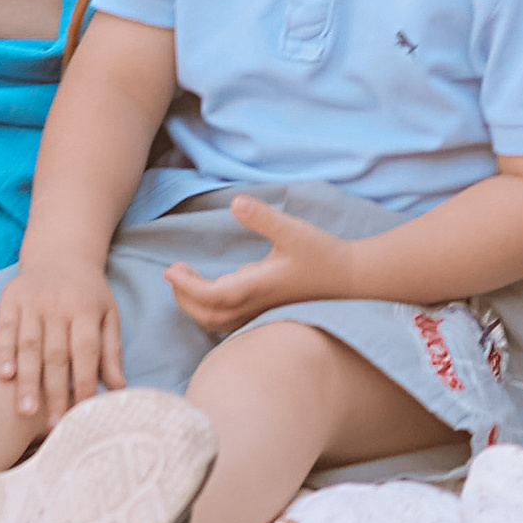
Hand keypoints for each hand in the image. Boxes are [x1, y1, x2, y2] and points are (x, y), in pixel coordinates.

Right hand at [0, 253, 123, 425]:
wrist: (60, 252)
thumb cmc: (88, 293)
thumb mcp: (108, 315)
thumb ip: (112, 351)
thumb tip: (119, 388)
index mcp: (86, 310)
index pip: (86, 351)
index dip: (84, 382)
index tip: (82, 412)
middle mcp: (59, 305)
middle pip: (56, 353)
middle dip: (54, 391)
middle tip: (53, 424)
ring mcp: (32, 301)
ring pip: (29, 345)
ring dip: (27, 379)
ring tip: (25, 409)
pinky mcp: (10, 298)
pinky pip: (5, 328)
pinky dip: (3, 352)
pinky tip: (3, 376)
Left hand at [164, 193, 360, 329]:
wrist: (353, 279)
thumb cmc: (324, 255)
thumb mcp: (293, 230)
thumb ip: (263, 217)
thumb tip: (235, 202)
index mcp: (258, 287)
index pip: (212, 296)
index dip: (186, 287)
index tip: (169, 271)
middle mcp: (257, 304)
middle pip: (209, 315)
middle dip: (185, 298)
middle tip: (174, 272)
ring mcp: (263, 310)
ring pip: (219, 320)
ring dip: (197, 305)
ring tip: (187, 279)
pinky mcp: (269, 308)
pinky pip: (232, 317)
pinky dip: (214, 307)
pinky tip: (218, 284)